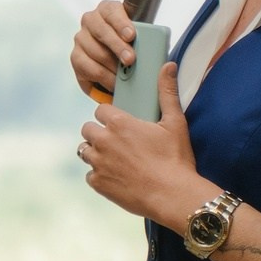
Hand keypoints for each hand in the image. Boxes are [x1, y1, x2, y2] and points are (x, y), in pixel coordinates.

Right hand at [71, 0, 134, 100]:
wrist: (118, 59)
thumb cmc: (131, 44)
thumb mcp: (139, 36)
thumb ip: (144, 39)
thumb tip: (154, 55)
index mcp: (107, 9)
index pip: (111, 11)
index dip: (121, 23)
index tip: (131, 35)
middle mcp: (91, 21)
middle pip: (102, 32)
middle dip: (118, 47)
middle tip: (130, 59)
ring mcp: (81, 38)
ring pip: (96, 52)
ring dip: (112, 65)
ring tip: (125, 75)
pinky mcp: (75, 57)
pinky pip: (88, 68)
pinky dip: (104, 77)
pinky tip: (114, 82)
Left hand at [78, 66, 207, 228]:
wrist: (173, 195)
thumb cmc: (176, 158)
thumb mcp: (175, 122)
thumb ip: (167, 92)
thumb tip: (168, 66)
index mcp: (119, 123)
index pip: (101, 111)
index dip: (111, 116)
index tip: (120, 123)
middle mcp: (103, 141)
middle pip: (88, 129)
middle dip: (100, 133)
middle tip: (118, 142)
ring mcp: (98, 163)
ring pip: (85, 150)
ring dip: (95, 152)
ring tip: (115, 158)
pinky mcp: (97, 183)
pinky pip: (90, 175)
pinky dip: (100, 175)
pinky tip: (117, 176)